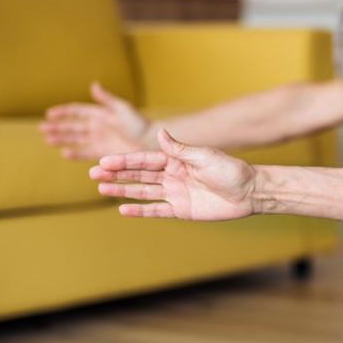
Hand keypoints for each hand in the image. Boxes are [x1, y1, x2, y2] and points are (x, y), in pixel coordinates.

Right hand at [41, 82, 151, 159]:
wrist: (153, 143)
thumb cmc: (141, 125)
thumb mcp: (123, 109)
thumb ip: (107, 99)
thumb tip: (92, 85)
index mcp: (102, 114)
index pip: (78, 111)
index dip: (64, 112)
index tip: (49, 114)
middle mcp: (99, 127)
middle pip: (73, 126)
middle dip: (58, 127)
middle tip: (42, 129)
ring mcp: (101, 140)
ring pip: (76, 139)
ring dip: (62, 139)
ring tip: (48, 139)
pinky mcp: (104, 153)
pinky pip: (86, 152)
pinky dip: (76, 153)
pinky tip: (65, 153)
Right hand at [90, 129, 256, 220]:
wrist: (250, 192)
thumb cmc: (230, 170)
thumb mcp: (204, 156)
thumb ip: (180, 149)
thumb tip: (161, 132)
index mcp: (177, 160)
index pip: (145, 160)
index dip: (124, 161)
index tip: (103, 162)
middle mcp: (173, 176)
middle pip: (139, 175)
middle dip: (116, 174)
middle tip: (92, 175)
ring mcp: (176, 193)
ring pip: (143, 191)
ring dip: (123, 191)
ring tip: (101, 189)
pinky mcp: (182, 210)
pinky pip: (157, 210)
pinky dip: (140, 210)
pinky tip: (123, 209)